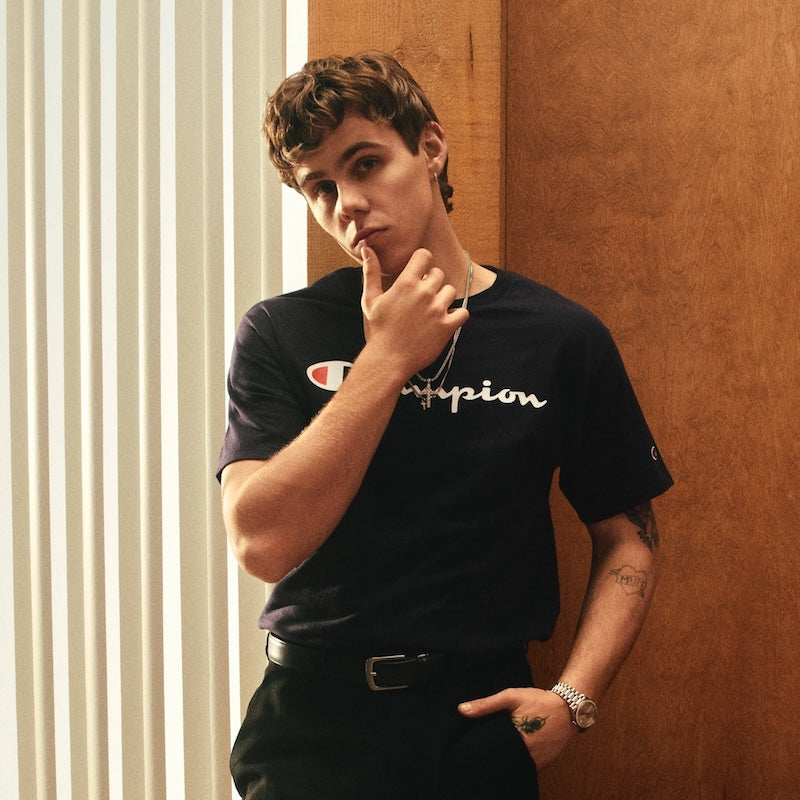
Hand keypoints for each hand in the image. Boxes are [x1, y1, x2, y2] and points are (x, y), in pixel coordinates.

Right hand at [360, 245, 468, 377]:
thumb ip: (371, 272)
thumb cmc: (377, 330)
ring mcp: (437, 310)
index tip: (418, 274)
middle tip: (421, 298)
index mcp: (406, 283)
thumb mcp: (370, 299)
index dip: (422, 262)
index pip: (424, 256)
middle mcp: (424, 293)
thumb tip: (366, 248)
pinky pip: (463, 313)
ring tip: (430, 311)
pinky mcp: (447, 327)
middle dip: (431, 282)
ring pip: (451, 292)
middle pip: (438, 274)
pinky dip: (456, 316)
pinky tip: (444, 321)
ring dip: (443, 298)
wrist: (387, 360)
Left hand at [458, 687, 576, 769]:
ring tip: (498, 751)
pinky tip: (513, 752)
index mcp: (516, 740)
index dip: (481, 752)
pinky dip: (519, 761)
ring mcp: (536, 762)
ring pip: (515, 766)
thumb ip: (486, 705)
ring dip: (507, 760)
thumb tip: (461, 710)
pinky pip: (527, 767)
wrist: (568, 708)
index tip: (472, 749)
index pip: (492, 753)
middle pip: (503, 761)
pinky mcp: (543, 763)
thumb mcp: (510, 697)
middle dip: (494, 757)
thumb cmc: (538, 701)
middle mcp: (527, 755)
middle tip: (484, 750)